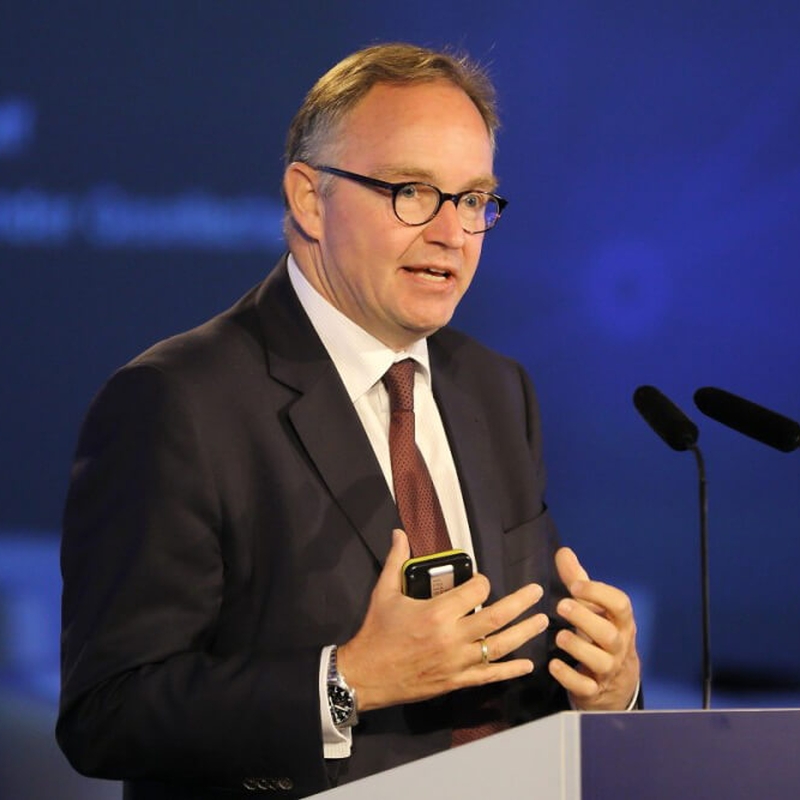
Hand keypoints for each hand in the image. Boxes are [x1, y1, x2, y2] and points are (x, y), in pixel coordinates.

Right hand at [337, 530, 549, 711]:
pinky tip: (528, 664)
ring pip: (499, 647)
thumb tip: (399, 532)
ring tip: (542, 621)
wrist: (366, 675)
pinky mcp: (457, 681)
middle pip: (496, 617)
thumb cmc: (377, 631)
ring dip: (524, 633)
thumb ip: (396, 561)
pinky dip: (510, 670)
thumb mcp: (384, 592)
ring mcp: (457, 662)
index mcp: (437, 612)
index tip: (483, 580)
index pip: (475, 592)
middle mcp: (452, 637)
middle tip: (537, 592)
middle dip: (520, 603)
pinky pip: (489, 676)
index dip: (483, 582)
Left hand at [548, 547, 639, 710]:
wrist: (617, 686)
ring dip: (578, 648)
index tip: (575, 586)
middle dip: (586, 619)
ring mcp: (608, 671)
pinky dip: (570, 677)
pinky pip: (586, 687)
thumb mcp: (594, 610)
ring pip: (601, 662)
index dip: (599, 594)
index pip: (620, 605)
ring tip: (559, 636)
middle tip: (561, 606)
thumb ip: (579, 582)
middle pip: (610, 634)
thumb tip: (563, 552)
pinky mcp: (594, 692)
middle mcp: (618, 646)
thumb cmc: (601, 636)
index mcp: (621, 622)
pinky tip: (553, 666)